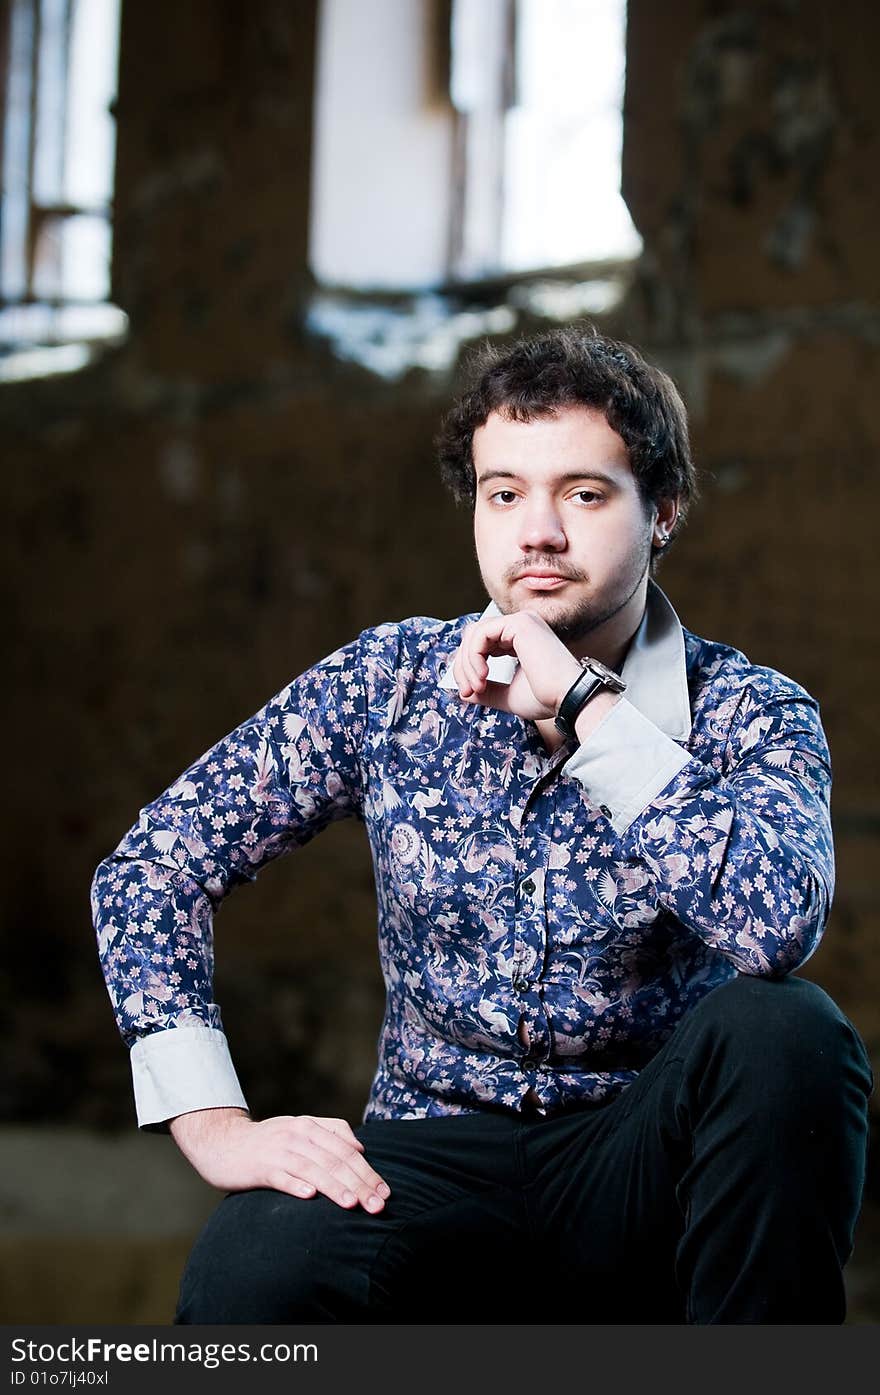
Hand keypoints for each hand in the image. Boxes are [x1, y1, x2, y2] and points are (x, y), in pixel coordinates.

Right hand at [169, 1107, 389, 1211]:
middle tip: (378, 1206)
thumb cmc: (268, 1141)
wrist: (223, 1142)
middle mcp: (297, 1135)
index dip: (368, 1171)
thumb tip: (361, 1145)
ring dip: (334, 1187)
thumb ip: (331, 1131)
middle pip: (334, 1160)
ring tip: (353, 1204)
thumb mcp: (300, 1129)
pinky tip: (309, 1197)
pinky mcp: (259, 1167)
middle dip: (359, 1183)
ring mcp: (278, 1150)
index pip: (346, 1150)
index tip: (385, 1193)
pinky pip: (281, 1176)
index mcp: (310, 1126)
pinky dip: (295, 1185)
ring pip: (312, 1169)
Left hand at [452, 610, 582, 720]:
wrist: (569, 698)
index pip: (482, 643)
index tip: (469, 693)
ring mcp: (522, 621)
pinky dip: (474, 656)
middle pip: (474, 636)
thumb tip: (463, 693)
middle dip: (463, 666)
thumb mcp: (508, 695)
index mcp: (520, 639)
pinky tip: (483, 675)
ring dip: (467, 663)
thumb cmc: (548, 698)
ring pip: (475, 634)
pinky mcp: (520, 623)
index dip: (468, 667)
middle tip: (468, 692)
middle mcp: (521, 626)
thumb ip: (487, 690)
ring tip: (476, 686)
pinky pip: (481, 634)